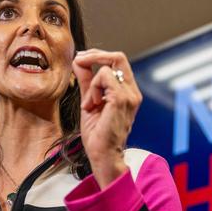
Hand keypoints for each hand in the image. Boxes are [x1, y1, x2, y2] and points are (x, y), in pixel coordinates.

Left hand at [72, 49, 142, 187]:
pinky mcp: (121, 100)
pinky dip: (92, 89)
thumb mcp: (90, 101)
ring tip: (89, 103)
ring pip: (106, 69)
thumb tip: (79, 61)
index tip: (81, 60)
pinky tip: (91, 105)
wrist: (103, 155)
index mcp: (128, 91)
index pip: (118, 62)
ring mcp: (130, 95)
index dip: (98, 55)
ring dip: (91, 84)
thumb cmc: (98, 134)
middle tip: (79, 62)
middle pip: (118, 57)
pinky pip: (103, 78)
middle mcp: (133, 92)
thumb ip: (87, 81)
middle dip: (95, 55)